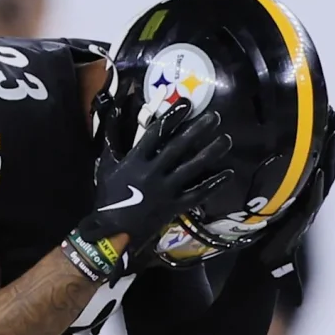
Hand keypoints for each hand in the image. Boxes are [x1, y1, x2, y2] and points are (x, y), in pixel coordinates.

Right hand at [79, 98, 232, 255]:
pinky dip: (213, 184)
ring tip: (226, 139)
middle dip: (198, 130)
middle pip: (179, 147)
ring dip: (211, 153)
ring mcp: (166, 190)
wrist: (113, 231)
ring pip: (192, 168)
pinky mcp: (175, 206)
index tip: (187, 104)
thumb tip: (112, 109)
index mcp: (135, 160)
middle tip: (215, 117)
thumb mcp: (106, 164)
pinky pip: (197, 193)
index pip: (156, 133)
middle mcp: (153, 172)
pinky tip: (228, 173)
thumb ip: (111, 138)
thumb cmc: (108, 196)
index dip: (172, 117)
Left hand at [255, 107, 334, 305]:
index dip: (321, 135)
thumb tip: (239, 149)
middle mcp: (307, 198)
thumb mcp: (258, 201)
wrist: (258, 267)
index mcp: (299, 190)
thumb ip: (258, 180)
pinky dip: (318, 189)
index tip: (324, 110)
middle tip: (334, 111)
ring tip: (333, 133)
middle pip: (325, 162)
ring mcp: (306, 211)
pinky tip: (322, 173)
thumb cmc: (257, 234)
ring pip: (324, 178)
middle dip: (331, 137)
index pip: (314, 157)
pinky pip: (311, 204)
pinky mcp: (299, 226)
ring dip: (330, 156)